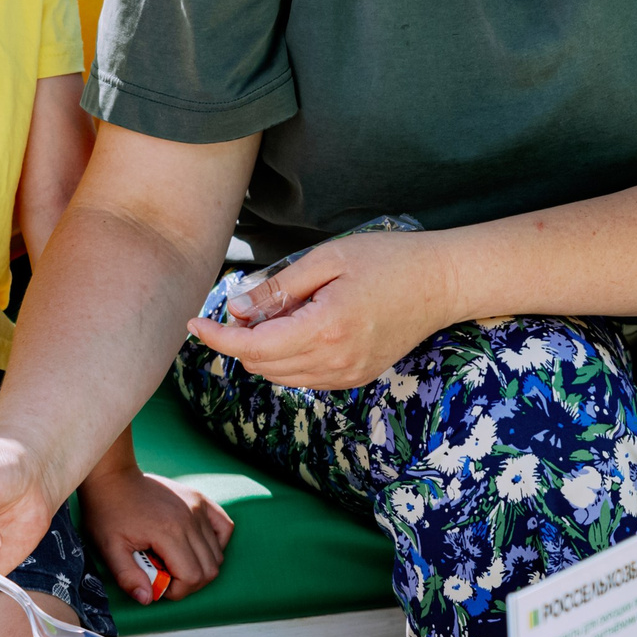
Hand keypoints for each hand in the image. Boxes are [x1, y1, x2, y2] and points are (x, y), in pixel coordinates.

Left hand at [80, 463, 233, 601]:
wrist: (113, 478)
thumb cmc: (108, 512)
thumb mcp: (109, 548)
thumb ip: (128, 577)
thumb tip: (148, 598)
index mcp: (168, 533)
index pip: (192, 577)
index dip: (177, 591)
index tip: (158, 584)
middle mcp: (189, 519)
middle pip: (209, 569)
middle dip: (189, 583)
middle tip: (166, 577)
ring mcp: (197, 508)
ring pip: (218, 553)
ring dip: (200, 566)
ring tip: (175, 562)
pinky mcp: (200, 500)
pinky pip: (225, 527)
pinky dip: (217, 544)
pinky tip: (197, 548)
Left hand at [184, 230, 445, 391]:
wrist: (441, 283)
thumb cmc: (387, 260)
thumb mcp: (327, 259)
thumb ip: (278, 288)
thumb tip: (236, 309)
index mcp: (324, 329)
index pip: (253, 347)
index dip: (217, 337)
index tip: (195, 323)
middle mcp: (335, 361)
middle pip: (262, 365)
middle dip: (240, 340)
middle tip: (243, 305)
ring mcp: (348, 374)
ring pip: (281, 376)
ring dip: (263, 351)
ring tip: (276, 312)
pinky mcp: (356, 377)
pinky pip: (305, 377)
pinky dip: (287, 358)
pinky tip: (298, 327)